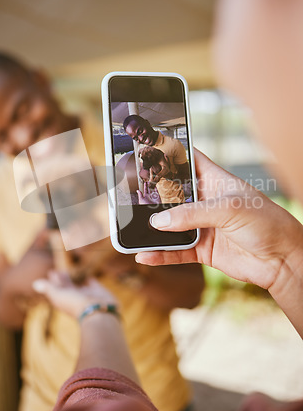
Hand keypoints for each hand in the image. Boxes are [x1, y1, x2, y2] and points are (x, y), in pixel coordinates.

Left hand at [32, 271, 117, 318]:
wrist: (97, 312)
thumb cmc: (75, 304)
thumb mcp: (58, 295)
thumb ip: (48, 288)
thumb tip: (35, 283)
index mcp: (63, 298)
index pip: (56, 287)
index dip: (53, 280)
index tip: (51, 272)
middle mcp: (74, 297)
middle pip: (67, 287)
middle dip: (63, 280)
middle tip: (59, 271)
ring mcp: (86, 294)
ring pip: (79, 286)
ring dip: (76, 280)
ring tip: (73, 273)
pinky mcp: (97, 291)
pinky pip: (92, 284)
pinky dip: (90, 281)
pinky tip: (88, 277)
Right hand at [136, 150, 302, 291]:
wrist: (283, 260)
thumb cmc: (268, 223)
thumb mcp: (230, 209)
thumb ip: (192, 214)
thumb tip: (158, 222)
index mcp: (215, 181)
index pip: (189, 161)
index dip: (170, 154)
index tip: (145, 150)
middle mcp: (205, 202)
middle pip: (172, 195)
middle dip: (151, 195)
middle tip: (128, 195)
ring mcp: (202, 226)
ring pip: (169, 225)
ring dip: (152, 229)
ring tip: (129, 229)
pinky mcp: (202, 249)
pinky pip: (175, 251)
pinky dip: (160, 254)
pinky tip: (144, 255)